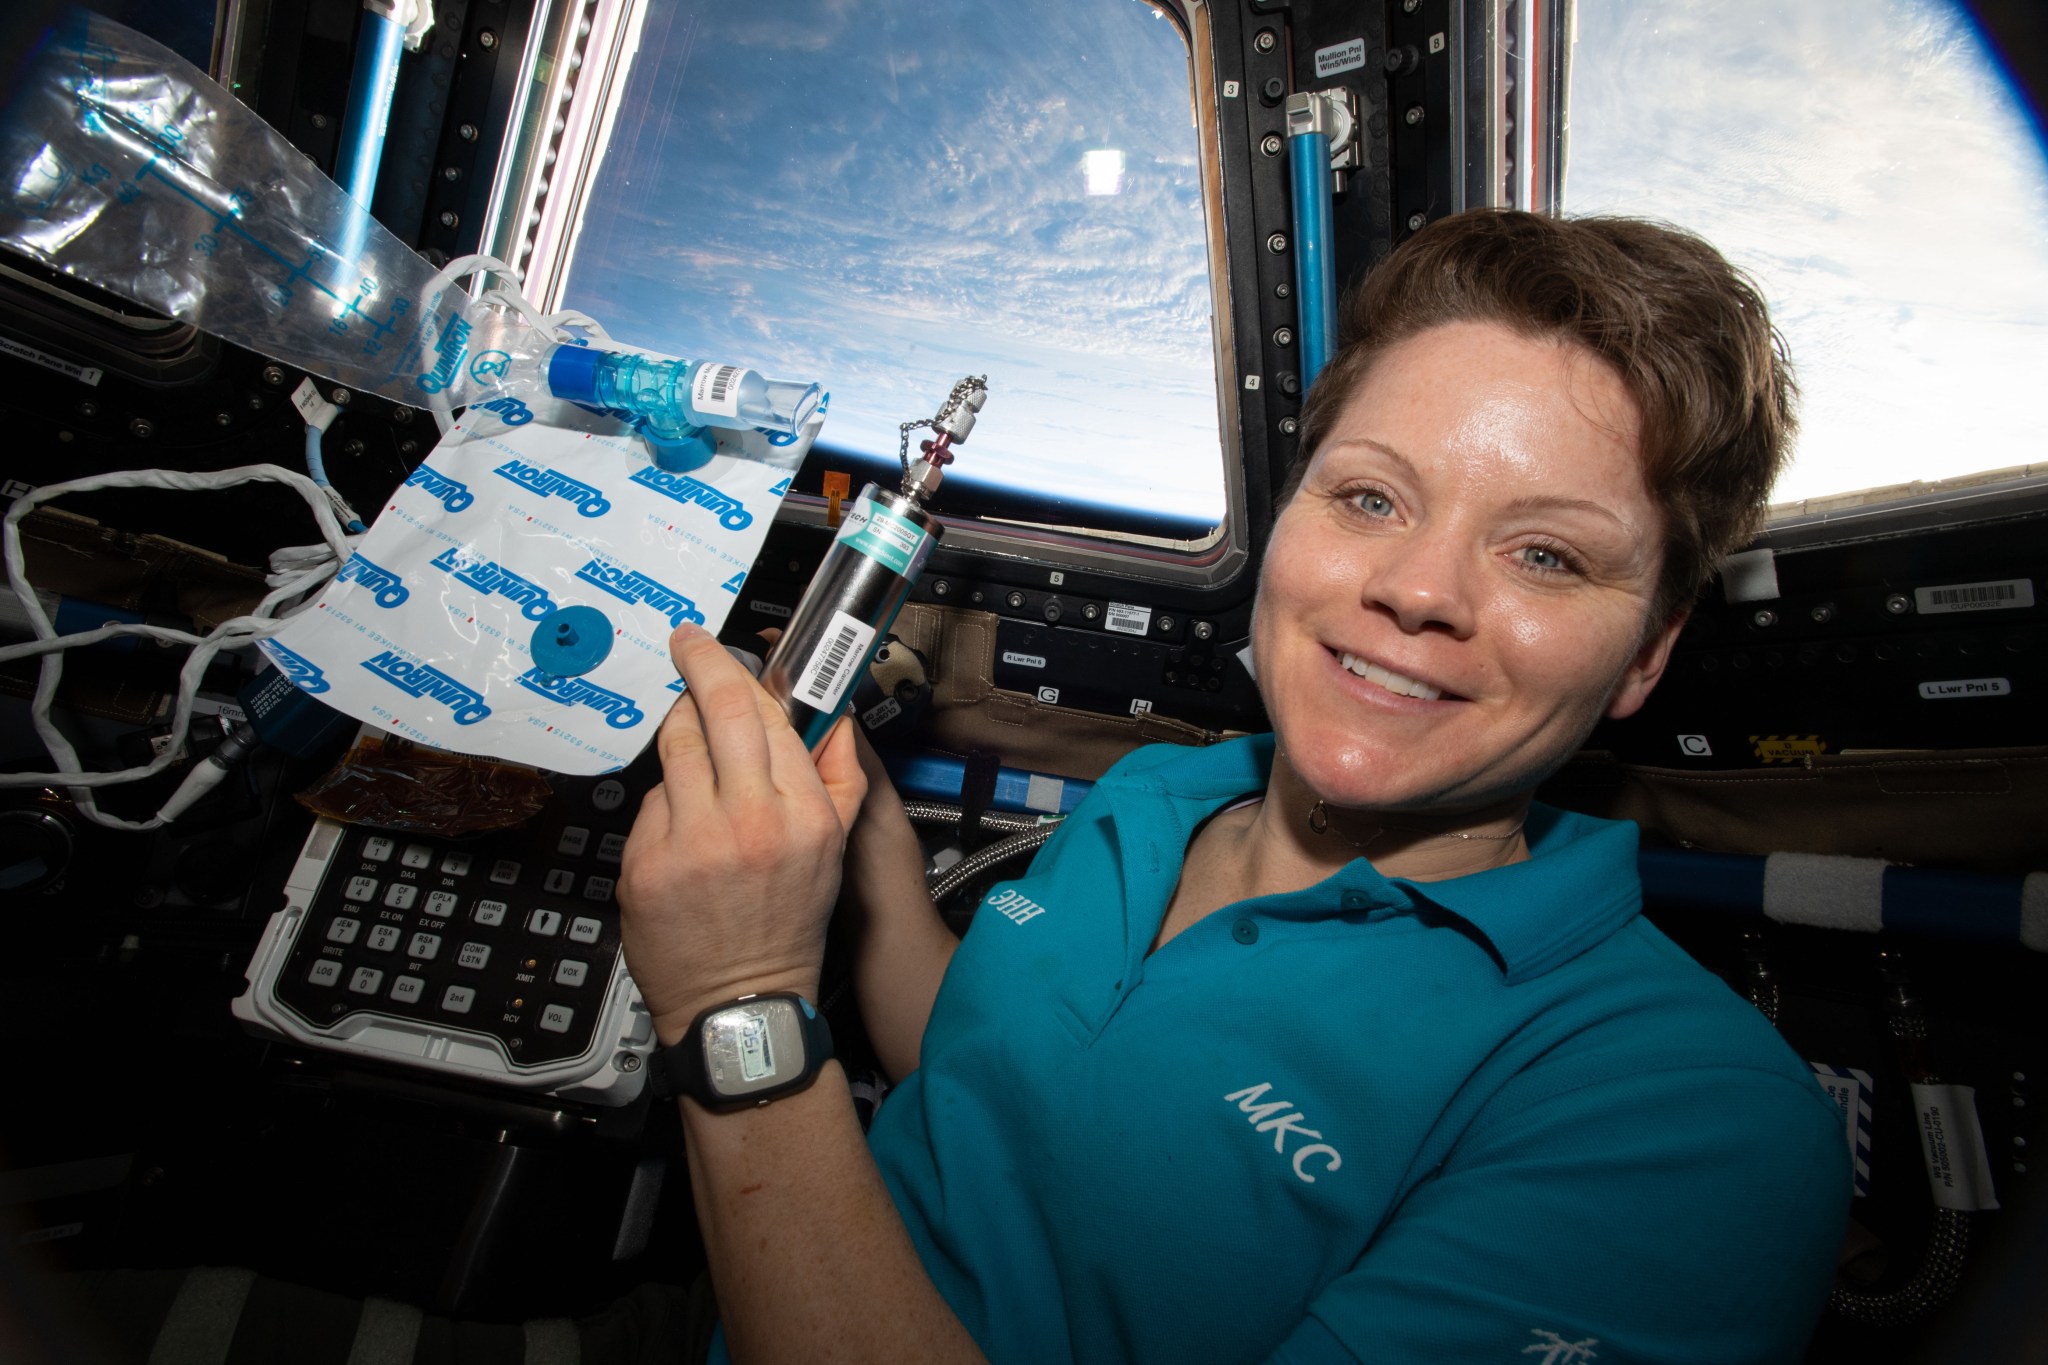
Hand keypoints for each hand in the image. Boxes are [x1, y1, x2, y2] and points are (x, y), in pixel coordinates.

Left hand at [618, 624, 867, 1042]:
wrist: (740, 1000)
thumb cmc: (788, 922)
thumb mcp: (835, 847)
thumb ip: (841, 774)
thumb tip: (834, 713)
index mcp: (803, 813)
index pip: (767, 715)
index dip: (741, 674)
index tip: (723, 651)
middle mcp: (748, 820)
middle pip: (715, 710)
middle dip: (698, 662)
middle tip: (687, 642)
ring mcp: (690, 841)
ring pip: (673, 746)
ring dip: (679, 731)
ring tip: (691, 748)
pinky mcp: (645, 863)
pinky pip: (651, 802)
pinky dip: (666, 804)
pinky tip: (682, 831)